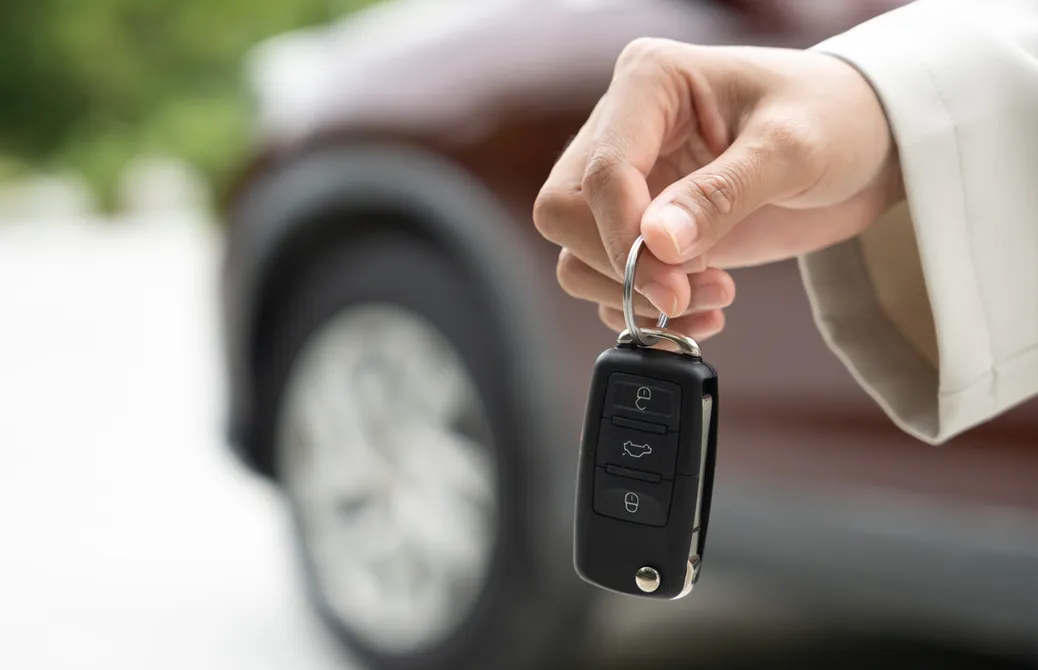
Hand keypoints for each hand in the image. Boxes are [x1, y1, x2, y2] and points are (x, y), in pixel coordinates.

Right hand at [533, 39, 902, 338]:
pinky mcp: (645, 228)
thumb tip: (656, 242)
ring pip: (577, 255)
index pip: (601, 170)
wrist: (871, 145)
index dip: (623, 238)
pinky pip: (609, 280)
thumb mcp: (792, 148)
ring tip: (715, 296)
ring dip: (634, 296)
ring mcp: (633, 182)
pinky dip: (645, 311)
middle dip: (622, 267)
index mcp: (651, 84)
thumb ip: (722, 194)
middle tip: (689, 291)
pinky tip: (704, 308)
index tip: (672, 285)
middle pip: (564, 214)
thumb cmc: (838, 119)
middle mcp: (626, 129)